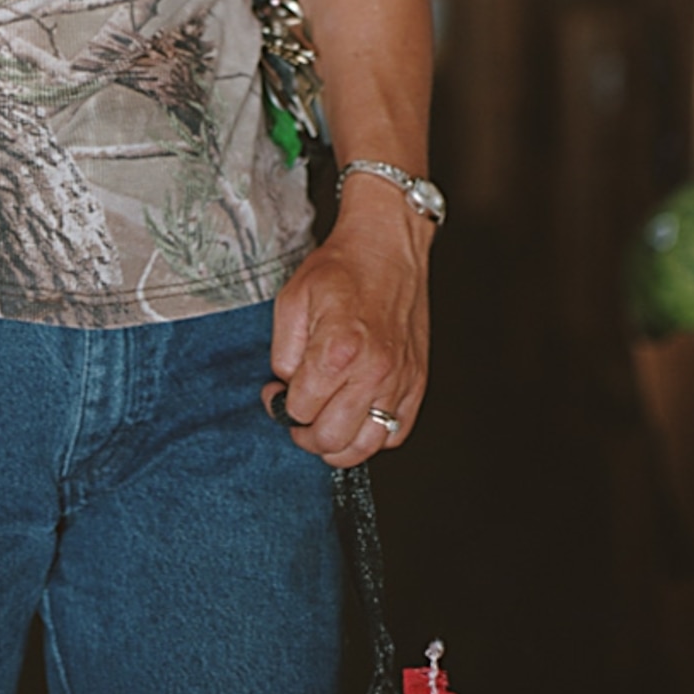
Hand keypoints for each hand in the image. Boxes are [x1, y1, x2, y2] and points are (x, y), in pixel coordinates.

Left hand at [268, 202, 430, 467]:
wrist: (388, 248)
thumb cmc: (342, 269)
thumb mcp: (292, 300)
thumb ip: (282, 353)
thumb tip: (284, 389)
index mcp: (338, 351)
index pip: (300, 410)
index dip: (280, 404)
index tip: (276, 392)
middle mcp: (374, 371)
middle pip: (331, 438)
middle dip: (305, 434)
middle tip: (296, 417)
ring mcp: (400, 380)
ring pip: (366, 446)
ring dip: (337, 445)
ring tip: (323, 427)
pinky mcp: (417, 382)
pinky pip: (396, 433)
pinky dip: (373, 436)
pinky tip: (357, 419)